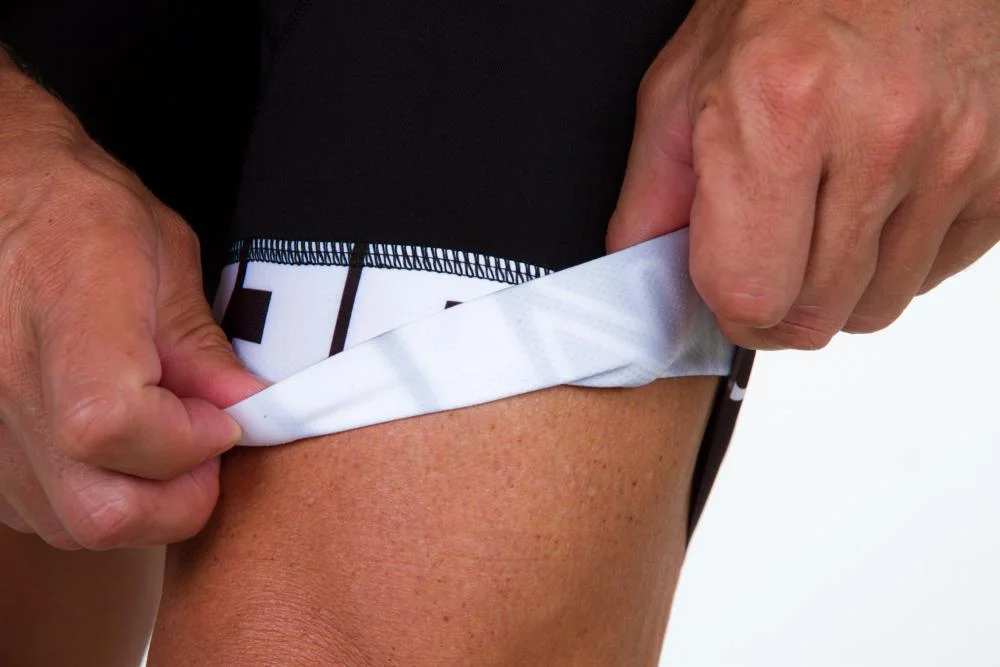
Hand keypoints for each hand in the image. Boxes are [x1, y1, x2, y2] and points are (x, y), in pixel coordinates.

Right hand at [0, 55, 263, 548]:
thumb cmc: (73, 211)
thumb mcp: (162, 250)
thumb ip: (201, 339)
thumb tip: (246, 406)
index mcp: (67, 311)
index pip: (111, 422)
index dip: (186, 441)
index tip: (221, 419)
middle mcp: (7, 378)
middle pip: (98, 509)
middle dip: (180, 498)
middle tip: (204, 444)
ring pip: (74, 527)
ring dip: (142, 503)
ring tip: (160, 439)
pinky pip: (44, 515)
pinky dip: (95, 497)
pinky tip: (114, 448)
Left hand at [607, 0, 999, 349]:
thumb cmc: (787, 3)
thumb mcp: (685, 83)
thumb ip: (652, 195)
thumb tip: (640, 280)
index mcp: (782, 109)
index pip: (750, 292)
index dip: (726, 306)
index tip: (724, 284)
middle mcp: (877, 134)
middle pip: (814, 315)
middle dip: (777, 303)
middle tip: (767, 255)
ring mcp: (951, 154)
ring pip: (876, 308)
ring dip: (836, 286)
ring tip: (819, 217)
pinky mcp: (999, 172)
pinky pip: (934, 274)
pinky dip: (894, 260)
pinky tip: (872, 204)